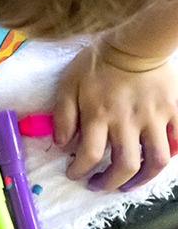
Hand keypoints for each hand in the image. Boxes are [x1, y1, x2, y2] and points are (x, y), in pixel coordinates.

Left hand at [53, 39, 177, 191]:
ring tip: (128, 183)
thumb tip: (62, 145)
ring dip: (142, 179)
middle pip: (125, 166)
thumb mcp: (68, 85)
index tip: (74, 173)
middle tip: (98, 185)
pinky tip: (155, 159)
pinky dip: (170, 155)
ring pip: (156, 160)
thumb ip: (63, 116)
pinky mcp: (173, 111)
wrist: (137, 43)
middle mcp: (128, 122)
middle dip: (109, 183)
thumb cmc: (98, 63)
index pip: (89, 157)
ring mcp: (154, 118)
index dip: (79, 172)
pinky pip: (177, 140)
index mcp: (99, 116)